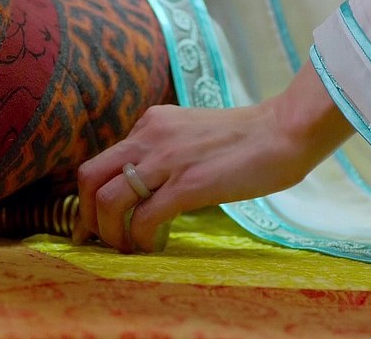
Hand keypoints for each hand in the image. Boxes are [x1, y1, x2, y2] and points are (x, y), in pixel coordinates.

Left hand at [74, 64, 354, 252]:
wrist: (284, 131)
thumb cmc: (247, 137)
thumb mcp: (191, 133)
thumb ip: (166, 151)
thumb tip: (150, 186)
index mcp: (151, 123)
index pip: (102, 159)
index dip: (91, 194)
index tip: (95, 219)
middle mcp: (149, 136)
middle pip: (89, 177)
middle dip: (86, 215)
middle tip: (94, 239)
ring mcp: (166, 160)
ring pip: (108, 200)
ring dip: (110, 232)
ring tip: (127, 247)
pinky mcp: (187, 184)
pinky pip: (143, 218)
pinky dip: (140, 238)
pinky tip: (154, 246)